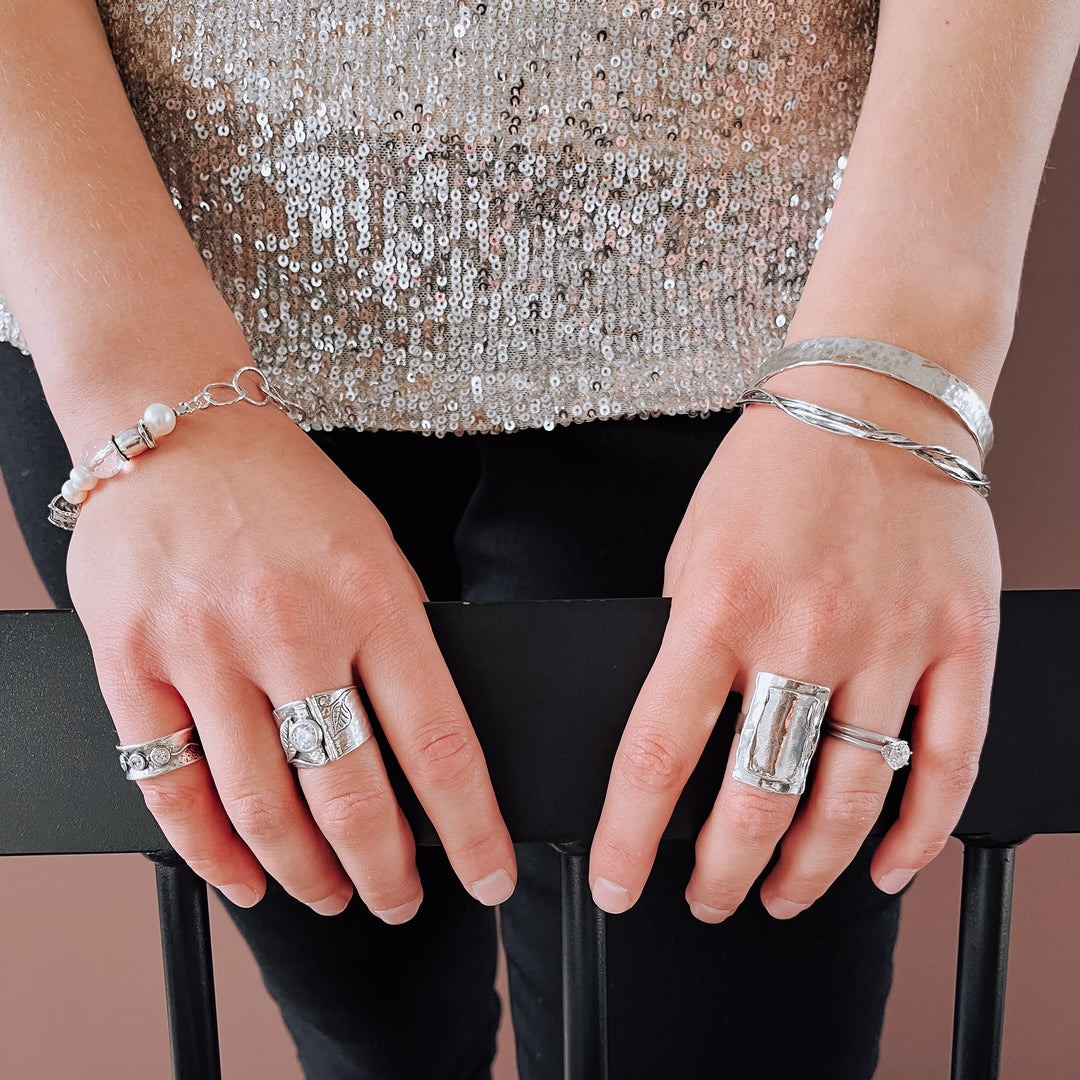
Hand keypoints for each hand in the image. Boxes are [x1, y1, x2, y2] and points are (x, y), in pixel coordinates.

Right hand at [68, 400, 514, 919]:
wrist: (175, 432)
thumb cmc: (286, 492)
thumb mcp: (377, 548)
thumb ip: (401, 640)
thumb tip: (427, 745)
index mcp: (371, 596)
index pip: (438, 741)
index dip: (472, 827)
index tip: (489, 873)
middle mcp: (289, 626)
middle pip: (348, 793)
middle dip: (384, 872)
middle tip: (399, 901)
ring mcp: (203, 648)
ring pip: (260, 806)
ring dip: (303, 873)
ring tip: (330, 895)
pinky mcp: (132, 663)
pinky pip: (169, 785)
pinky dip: (209, 852)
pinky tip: (243, 877)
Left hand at [588, 381, 999, 919]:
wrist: (874, 399)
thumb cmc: (773, 469)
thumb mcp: (690, 546)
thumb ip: (684, 640)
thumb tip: (676, 734)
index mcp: (719, 605)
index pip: (660, 754)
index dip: (632, 839)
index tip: (620, 883)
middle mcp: (805, 631)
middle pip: (759, 798)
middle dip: (724, 872)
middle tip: (708, 897)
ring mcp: (893, 640)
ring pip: (852, 799)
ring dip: (811, 868)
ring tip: (783, 894)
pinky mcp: (962, 640)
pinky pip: (948, 764)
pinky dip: (919, 836)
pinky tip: (887, 867)